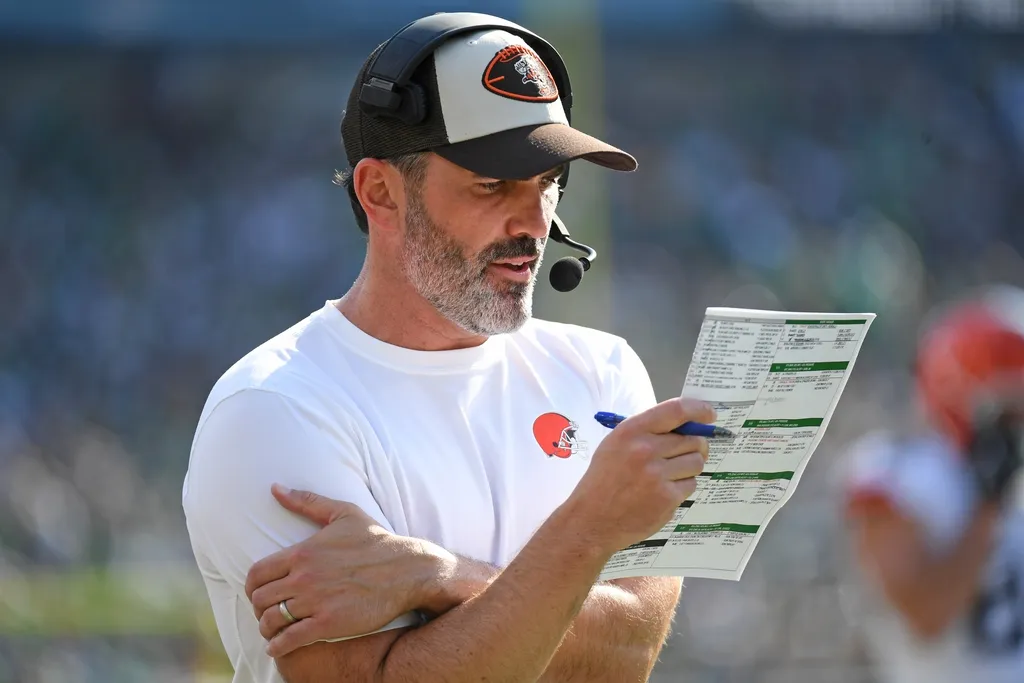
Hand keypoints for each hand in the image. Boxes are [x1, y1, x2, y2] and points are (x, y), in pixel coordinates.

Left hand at [244, 485, 449, 657]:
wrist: (407, 570)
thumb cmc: (376, 541)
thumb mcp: (343, 513)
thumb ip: (306, 501)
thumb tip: (275, 488)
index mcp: (302, 552)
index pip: (256, 574)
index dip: (251, 587)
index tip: (258, 593)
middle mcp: (304, 578)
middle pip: (260, 599)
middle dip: (259, 608)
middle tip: (267, 612)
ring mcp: (316, 602)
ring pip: (271, 620)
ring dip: (267, 628)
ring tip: (273, 631)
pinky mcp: (329, 624)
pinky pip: (290, 639)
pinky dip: (278, 646)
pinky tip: (278, 646)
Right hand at [565, 398, 711, 552]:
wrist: (591, 519)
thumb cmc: (604, 479)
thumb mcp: (616, 444)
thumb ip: (648, 432)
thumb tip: (686, 425)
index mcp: (632, 431)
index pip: (676, 410)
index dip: (699, 409)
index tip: (709, 414)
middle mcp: (646, 449)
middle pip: (693, 439)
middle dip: (696, 446)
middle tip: (685, 453)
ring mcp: (658, 475)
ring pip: (697, 462)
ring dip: (689, 468)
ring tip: (669, 475)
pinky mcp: (667, 498)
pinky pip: (691, 485)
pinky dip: (681, 488)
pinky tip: (662, 492)